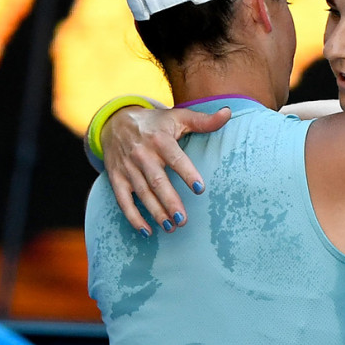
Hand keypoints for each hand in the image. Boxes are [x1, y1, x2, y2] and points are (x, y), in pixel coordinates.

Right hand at [102, 106, 231, 234]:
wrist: (115, 121)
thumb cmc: (155, 123)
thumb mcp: (178, 117)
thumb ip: (203, 120)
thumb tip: (228, 113)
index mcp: (160, 140)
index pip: (176, 159)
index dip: (188, 173)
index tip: (200, 189)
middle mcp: (142, 155)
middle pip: (158, 182)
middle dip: (170, 202)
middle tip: (183, 219)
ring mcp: (128, 168)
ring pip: (143, 194)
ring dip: (156, 212)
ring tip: (171, 227)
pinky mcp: (116, 178)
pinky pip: (123, 201)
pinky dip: (133, 217)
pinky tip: (147, 231)